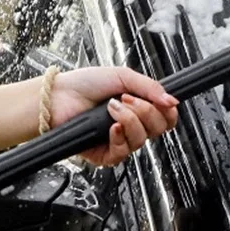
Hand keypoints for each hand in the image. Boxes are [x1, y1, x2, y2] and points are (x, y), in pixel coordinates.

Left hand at [49, 67, 178, 165]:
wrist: (58, 98)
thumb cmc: (84, 85)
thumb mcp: (122, 76)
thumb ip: (150, 87)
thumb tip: (171, 99)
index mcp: (138, 108)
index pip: (166, 118)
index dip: (168, 112)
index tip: (162, 102)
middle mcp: (131, 126)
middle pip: (158, 130)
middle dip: (145, 112)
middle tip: (127, 99)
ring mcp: (118, 140)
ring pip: (141, 141)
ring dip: (128, 121)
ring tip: (112, 108)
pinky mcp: (104, 154)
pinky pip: (123, 153)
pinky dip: (119, 138)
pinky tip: (111, 127)